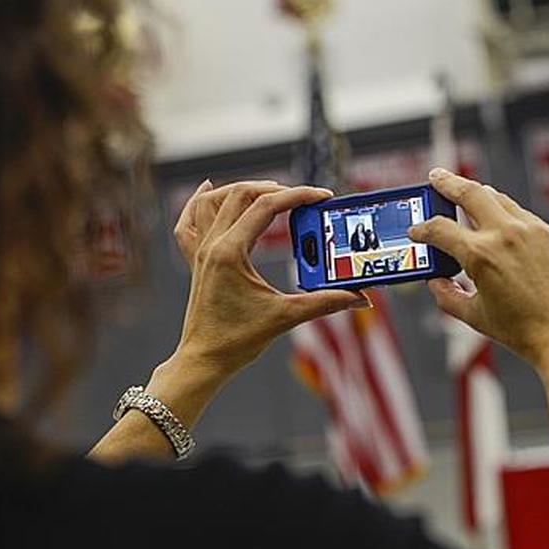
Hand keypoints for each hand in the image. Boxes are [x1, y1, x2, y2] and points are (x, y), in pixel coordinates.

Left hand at [171, 179, 367, 377]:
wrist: (204, 361)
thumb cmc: (238, 341)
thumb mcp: (286, 317)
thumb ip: (325, 303)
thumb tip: (359, 298)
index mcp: (230, 252)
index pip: (266, 206)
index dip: (298, 196)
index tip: (321, 196)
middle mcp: (212, 245)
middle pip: (241, 195)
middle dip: (275, 189)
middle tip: (303, 197)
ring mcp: (200, 251)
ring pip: (215, 202)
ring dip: (242, 190)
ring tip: (269, 189)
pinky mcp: (195, 261)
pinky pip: (189, 221)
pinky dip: (199, 202)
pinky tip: (207, 188)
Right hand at [408, 168, 548, 372]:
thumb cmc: (526, 333)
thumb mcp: (476, 317)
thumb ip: (448, 296)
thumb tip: (436, 283)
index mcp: (480, 255)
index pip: (439, 229)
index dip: (422, 229)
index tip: (417, 231)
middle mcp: (506, 235)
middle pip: (469, 193)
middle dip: (448, 183)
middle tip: (436, 178)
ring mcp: (533, 231)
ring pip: (499, 199)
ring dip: (479, 195)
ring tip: (468, 195)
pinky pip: (524, 217)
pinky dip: (507, 216)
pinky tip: (503, 224)